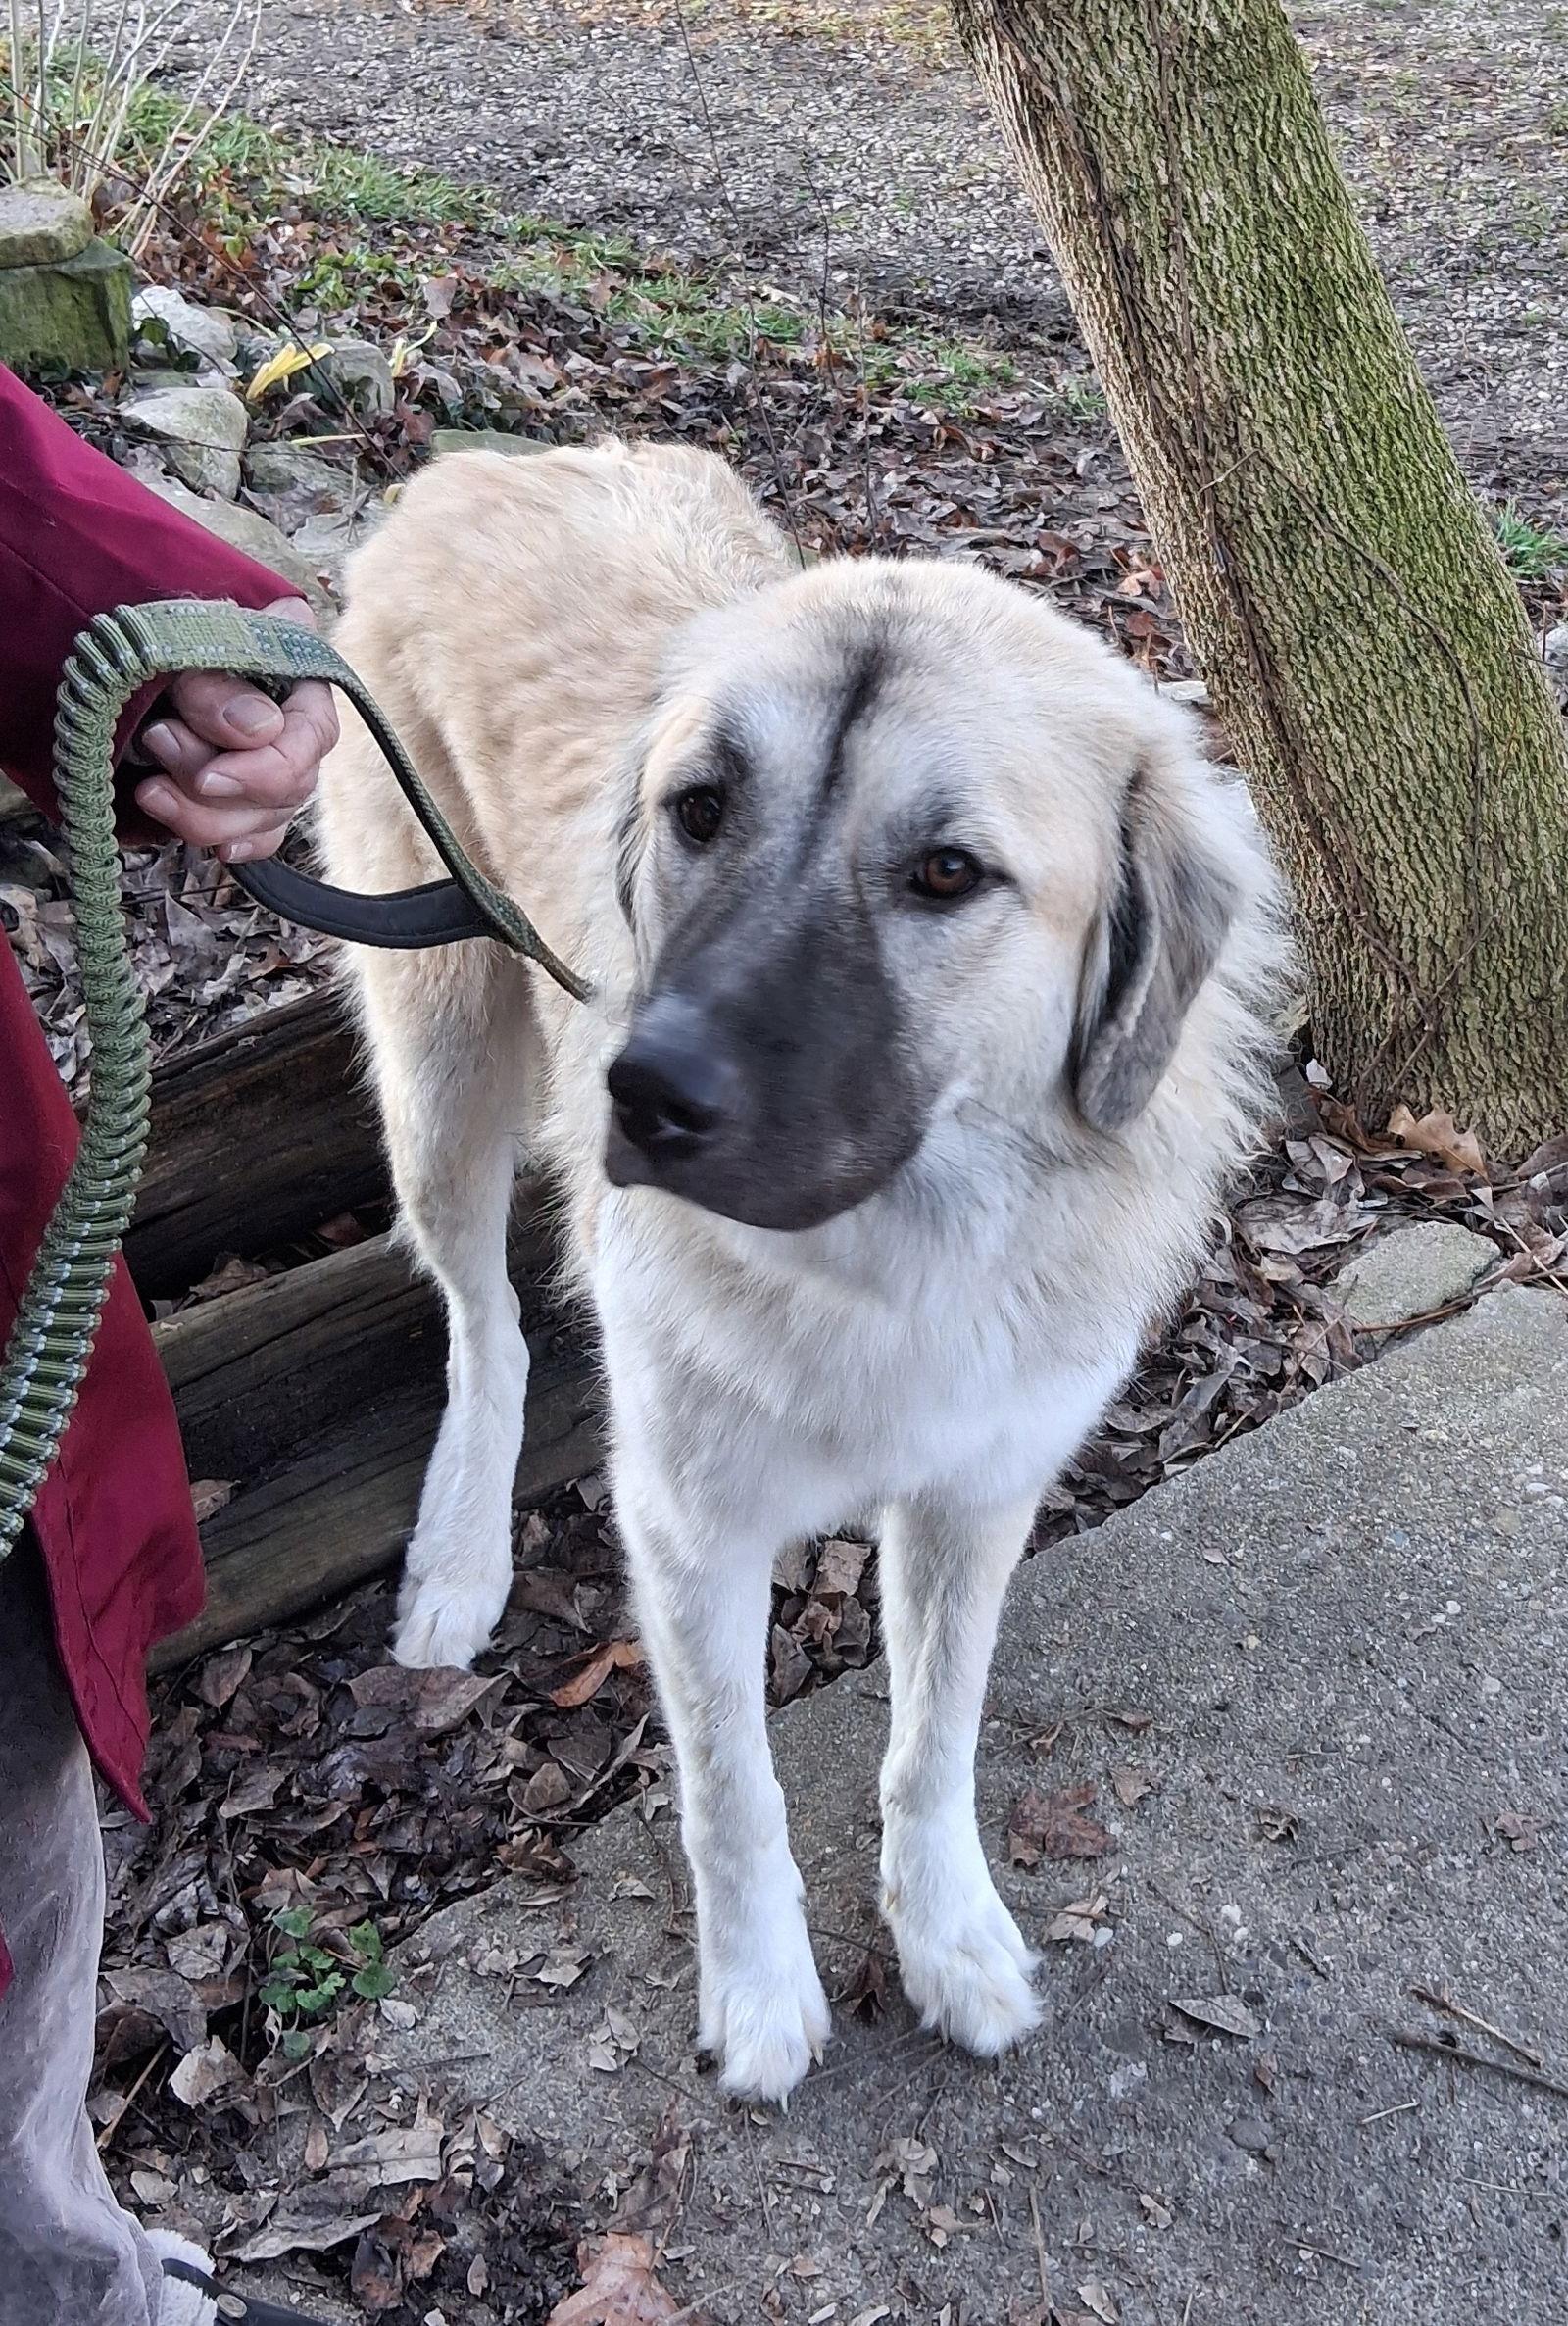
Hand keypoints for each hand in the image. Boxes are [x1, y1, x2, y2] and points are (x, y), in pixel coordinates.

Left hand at [132, 597, 338, 862]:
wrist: (121, 662)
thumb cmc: (157, 644)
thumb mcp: (179, 648)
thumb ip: (218, 686)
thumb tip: (258, 729)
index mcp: (299, 673)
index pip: (313, 733)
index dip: (265, 767)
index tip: (206, 778)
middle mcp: (300, 726)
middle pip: (288, 785)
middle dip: (216, 787)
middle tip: (156, 743)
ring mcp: (280, 768)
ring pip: (265, 819)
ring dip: (202, 815)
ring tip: (149, 786)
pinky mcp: (254, 801)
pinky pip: (260, 839)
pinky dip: (233, 843)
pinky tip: (214, 847)